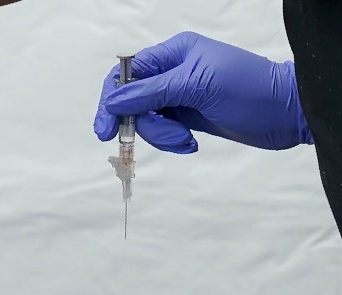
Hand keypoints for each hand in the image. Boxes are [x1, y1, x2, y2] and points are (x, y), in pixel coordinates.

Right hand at [94, 31, 312, 152]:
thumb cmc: (246, 89)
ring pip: (147, 120)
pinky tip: (191, 144)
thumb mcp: (194, 86)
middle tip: (148, 141)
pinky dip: (172, 142)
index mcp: (172, 54)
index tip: (105, 129)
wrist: (286, 114)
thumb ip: (149, 93)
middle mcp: (171, 72)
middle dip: (142, 123)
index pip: (127, 74)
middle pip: (133, 101)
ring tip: (186, 141)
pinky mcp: (187, 117)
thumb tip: (111, 102)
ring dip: (162, 136)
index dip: (111, 100)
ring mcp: (178, 96)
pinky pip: (163, 131)